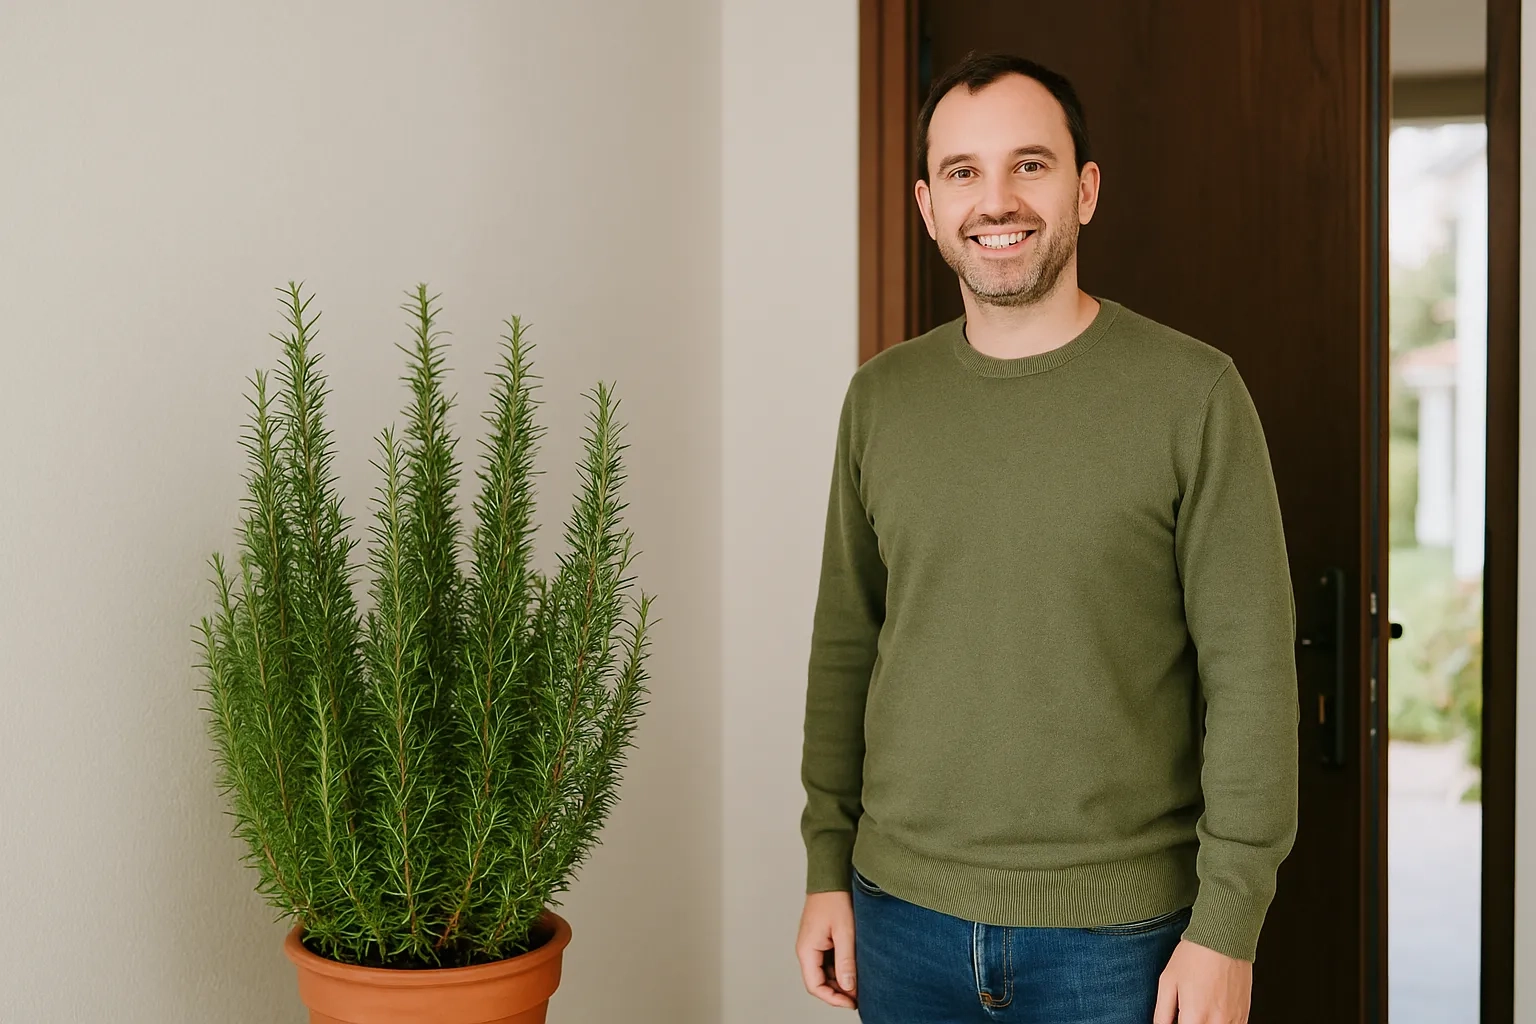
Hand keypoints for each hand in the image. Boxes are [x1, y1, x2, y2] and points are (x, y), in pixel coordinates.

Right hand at [796, 890, 857, 1008]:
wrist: (831, 877)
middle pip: (819, 982)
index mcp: (806, 950)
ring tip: (860, 982)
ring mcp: (812, 945)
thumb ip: (845, 961)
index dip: (833, 999)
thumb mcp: (845, 932)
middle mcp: (806, 950)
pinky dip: (840, 968)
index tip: (852, 1002)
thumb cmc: (834, 899)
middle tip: (859, 995)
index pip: (815, 986)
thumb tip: (848, 987)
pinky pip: (827, 961)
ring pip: (824, 973)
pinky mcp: (820, 939)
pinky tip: (854, 968)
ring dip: (840, 980)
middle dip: (838, 991)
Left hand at [1154, 939, 1251, 1022]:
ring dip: (1205, 1023)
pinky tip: (1212, 1012)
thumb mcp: (1167, 981)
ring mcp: (1233, 1019)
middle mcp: (1217, 1021)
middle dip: (1191, 1023)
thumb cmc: (1195, 955)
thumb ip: (1162, 1013)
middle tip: (1186, 1014)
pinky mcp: (1244, 1014)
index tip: (1178, 1019)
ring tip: (1199, 1010)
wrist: (1224, 938)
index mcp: (1195, 1015)